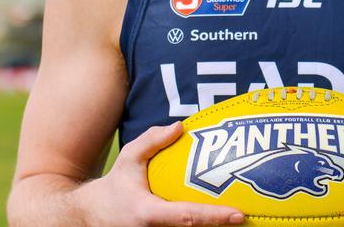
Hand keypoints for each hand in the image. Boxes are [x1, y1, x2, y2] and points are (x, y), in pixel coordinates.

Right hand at [77, 121, 244, 226]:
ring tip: (243, 220)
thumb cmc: (115, 186)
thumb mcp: (129, 159)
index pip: (187, 217)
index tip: (239, 215)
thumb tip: (180, 126)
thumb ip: (152, 141)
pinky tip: (221, 218)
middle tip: (251, 215)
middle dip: (221, 226)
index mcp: (149, 213)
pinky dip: (204, 226)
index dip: (215, 217)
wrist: (91, 216)